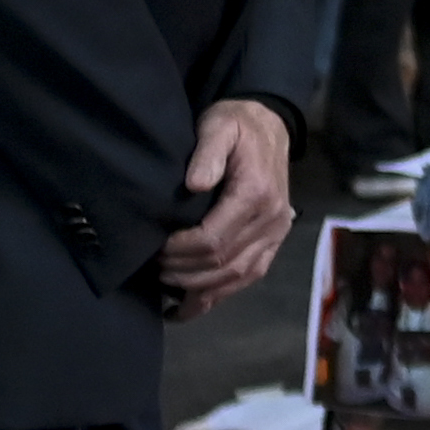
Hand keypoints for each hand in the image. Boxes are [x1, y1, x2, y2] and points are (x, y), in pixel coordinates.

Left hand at [156, 101, 293, 320]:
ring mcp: (276, 236)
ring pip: (237, 278)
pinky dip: (219, 295)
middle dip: (184, 271)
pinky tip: (190, 304)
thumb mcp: (219, 125)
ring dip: (199, 289)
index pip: (214, 239)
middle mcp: (272, 221)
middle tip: (153, 266)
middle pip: (223, 264)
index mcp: (257, 194)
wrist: (270, 126)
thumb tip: (195, 184)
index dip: (180, 250)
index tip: (155, 246)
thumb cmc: (238, 125)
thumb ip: (208, 152)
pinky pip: (249, 277)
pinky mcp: (273, 244)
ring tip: (167, 286)